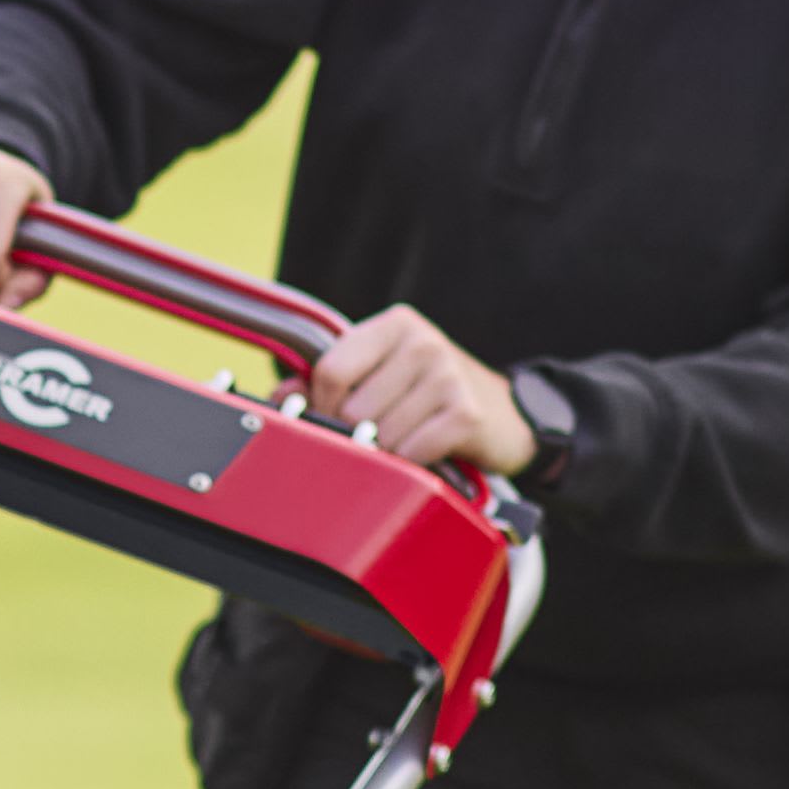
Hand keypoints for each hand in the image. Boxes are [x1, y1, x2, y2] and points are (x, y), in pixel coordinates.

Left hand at [307, 303, 537, 479]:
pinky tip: (425, 452)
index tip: (335, 417)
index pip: (330, 370)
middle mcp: (422, 343)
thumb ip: (328, 380)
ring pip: (379, 435)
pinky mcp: (465, 413)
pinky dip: (411, 463)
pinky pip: (411, 452)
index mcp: (394, 326)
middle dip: (356, 433)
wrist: (506, 416)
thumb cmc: (430, 396)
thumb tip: (281, 396)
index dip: (322, 405)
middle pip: (351, 409)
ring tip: (405, 440)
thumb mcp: (382, 375)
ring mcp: (447, 376)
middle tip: (378, 435)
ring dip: (387, 450)